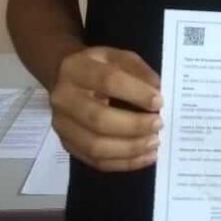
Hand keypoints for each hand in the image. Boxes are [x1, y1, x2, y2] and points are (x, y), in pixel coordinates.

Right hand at [50, 46, 162, 171]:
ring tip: (154, 143)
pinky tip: (144, 157)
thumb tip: (157, 92)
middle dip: (134, 125)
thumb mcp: (117, 57)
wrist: (63, 78)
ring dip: (130, 148)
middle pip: (99, 119)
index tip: (159, 102)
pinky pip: (96, 161)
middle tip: (158, 125)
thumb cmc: (96, 66)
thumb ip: (138, 71)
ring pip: (96, 146)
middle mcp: (63, 99)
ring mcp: (62, 126)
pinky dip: (124, 163)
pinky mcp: (67, 145)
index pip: (107, 81)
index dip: (136, 93)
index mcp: (75, 69)